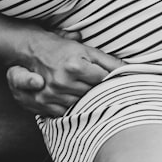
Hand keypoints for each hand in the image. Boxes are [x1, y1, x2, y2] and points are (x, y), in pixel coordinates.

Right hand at [6, 29, 124, 117]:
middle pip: (92, 94)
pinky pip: (65, 113)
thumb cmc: (63, 49)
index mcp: (76, 66)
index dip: (110, 81)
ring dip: (85, 100)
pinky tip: (72, 99)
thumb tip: (131, 69)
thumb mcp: (87, 51)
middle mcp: (62, 82)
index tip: (114, 82)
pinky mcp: (43, 104)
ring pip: (80, 105)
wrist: (31, 51)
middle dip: (98, 91)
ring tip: (84, 91)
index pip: (104, 81)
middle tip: (100, 87)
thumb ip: (109, 61)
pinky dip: (71, 108)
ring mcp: (51, 94)